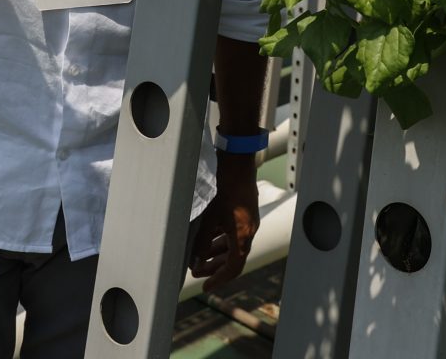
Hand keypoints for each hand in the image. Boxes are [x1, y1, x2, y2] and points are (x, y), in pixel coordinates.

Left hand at [188, 156, 259, 288]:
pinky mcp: (244, 212)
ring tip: (198, 259)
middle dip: (215, 268)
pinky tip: (207, 240)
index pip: (234, 267)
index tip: (206, 286)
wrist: (237, 160)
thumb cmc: (223, 184)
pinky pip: (234, 233)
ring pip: (233, 245)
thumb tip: (196, 261)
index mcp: (243, 234)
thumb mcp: (209, 215)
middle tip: (196, 273)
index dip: (219, 279)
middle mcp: (249, 230)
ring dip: (216, 254)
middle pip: (234, 258)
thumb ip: (202, 240)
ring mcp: (248, 221)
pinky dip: (220, 240)